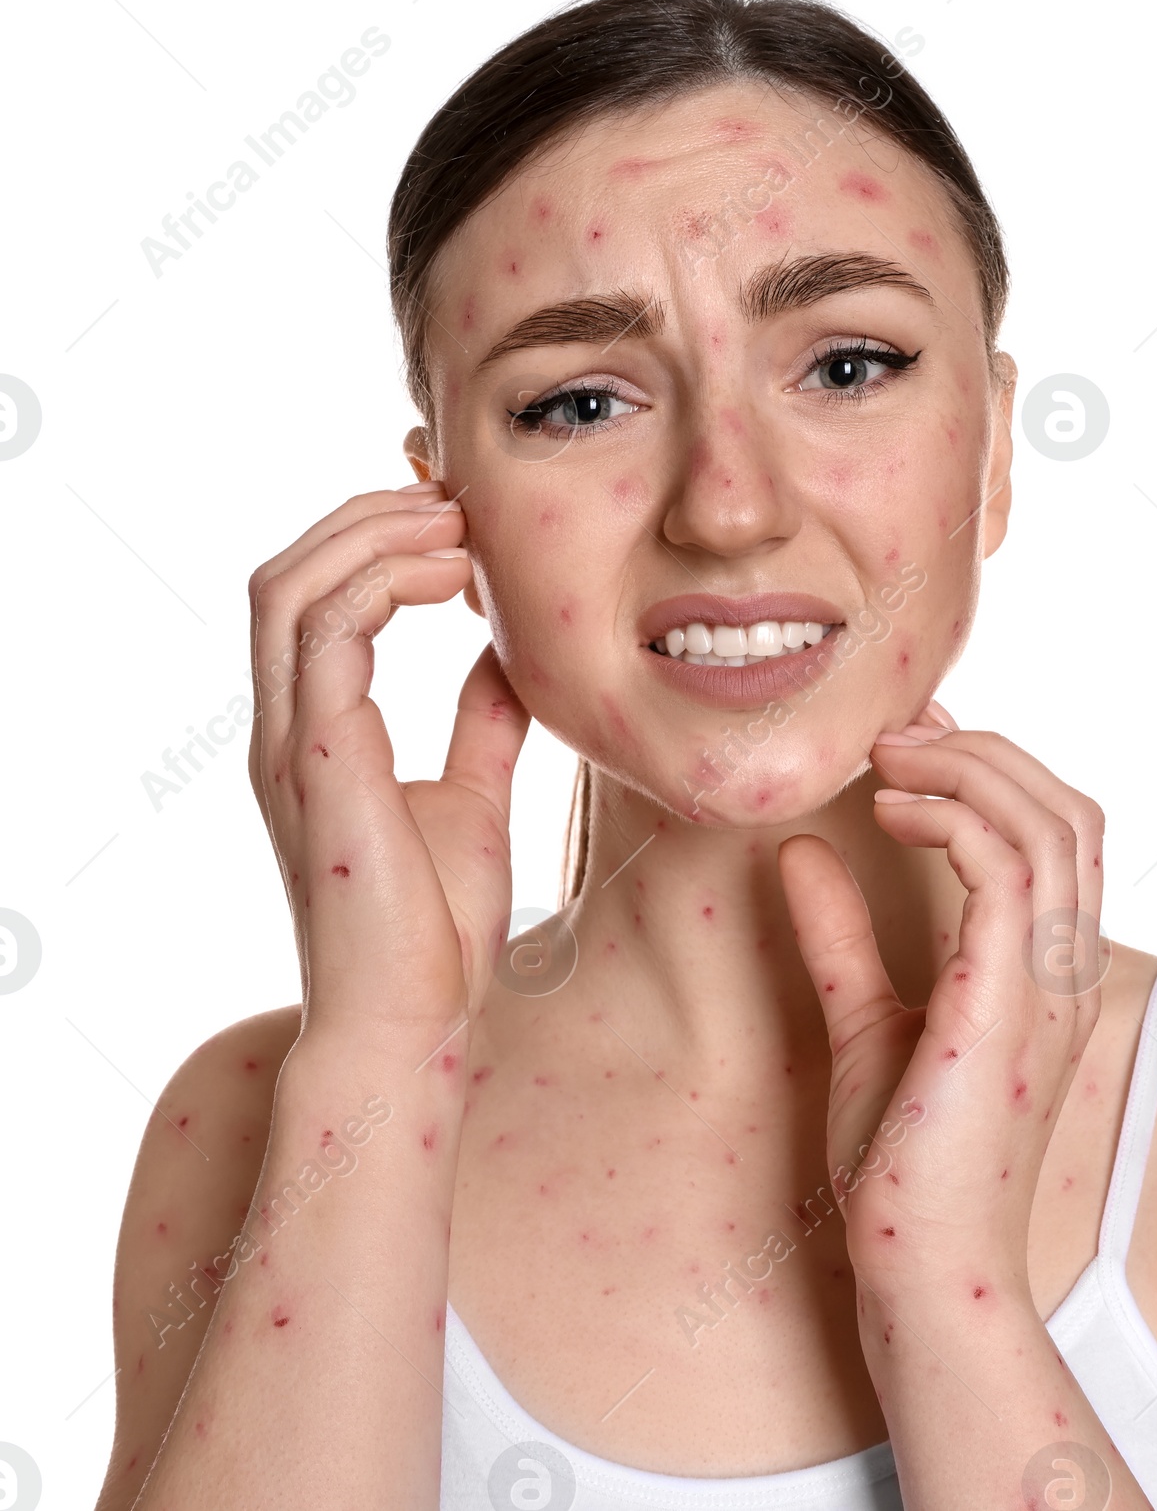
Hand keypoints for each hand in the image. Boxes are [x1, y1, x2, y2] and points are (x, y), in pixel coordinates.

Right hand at [247, 481, 530, 1043]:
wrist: (415, 1021)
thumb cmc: (436, 927)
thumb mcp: (472, 798)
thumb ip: (480, 723)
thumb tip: (506, 655)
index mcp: (317, 733)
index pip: (317, 598)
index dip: (375, 540)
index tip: (456, 517)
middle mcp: (288, 728)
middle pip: (289, 572)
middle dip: (366, 516)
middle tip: (452, 497)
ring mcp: (292, 744)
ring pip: (291, 587)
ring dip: (372, 535)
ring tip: (455, 521)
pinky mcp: (318, 763)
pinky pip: (326, 634)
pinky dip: (383, 583)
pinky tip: (453, 579)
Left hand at [777, 705, 1104, 1299]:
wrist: (923, 1270)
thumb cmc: (903, 1166)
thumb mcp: (864, 1021)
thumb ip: (843, 936)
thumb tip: (803, 852)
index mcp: (1050, 974)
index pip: (1058, 834)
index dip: (994, 768)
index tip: (913, 740)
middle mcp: (1069, 971)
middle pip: (1070, 810)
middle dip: (989, 751)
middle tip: (900, 731)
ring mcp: (1051, 987)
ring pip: (1051, 823)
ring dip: (968, 769)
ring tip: (889, 759)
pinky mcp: (1010, 1004)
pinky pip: (1008, 872)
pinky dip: (954, 818)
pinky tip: (889, 811)